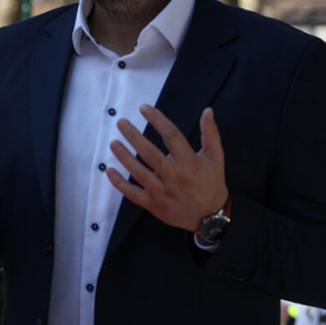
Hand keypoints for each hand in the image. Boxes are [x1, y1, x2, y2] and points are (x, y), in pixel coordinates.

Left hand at [106, 105, 227, 232]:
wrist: (210, 216)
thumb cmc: (211, 182)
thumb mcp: (216, 157)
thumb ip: (210, 133)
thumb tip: (208, 110)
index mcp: (190, 162)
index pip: (171, 135)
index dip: (157, 120)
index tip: (144, 108)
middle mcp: (175, 176)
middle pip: (151, 154)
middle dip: (134, 136)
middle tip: (121, 122)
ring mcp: (163, 192)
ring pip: (140, 173)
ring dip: (124, 157)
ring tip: (113, 142)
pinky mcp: (154, 204)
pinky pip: (133, 194)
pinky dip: (120, 183)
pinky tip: (109, 171)